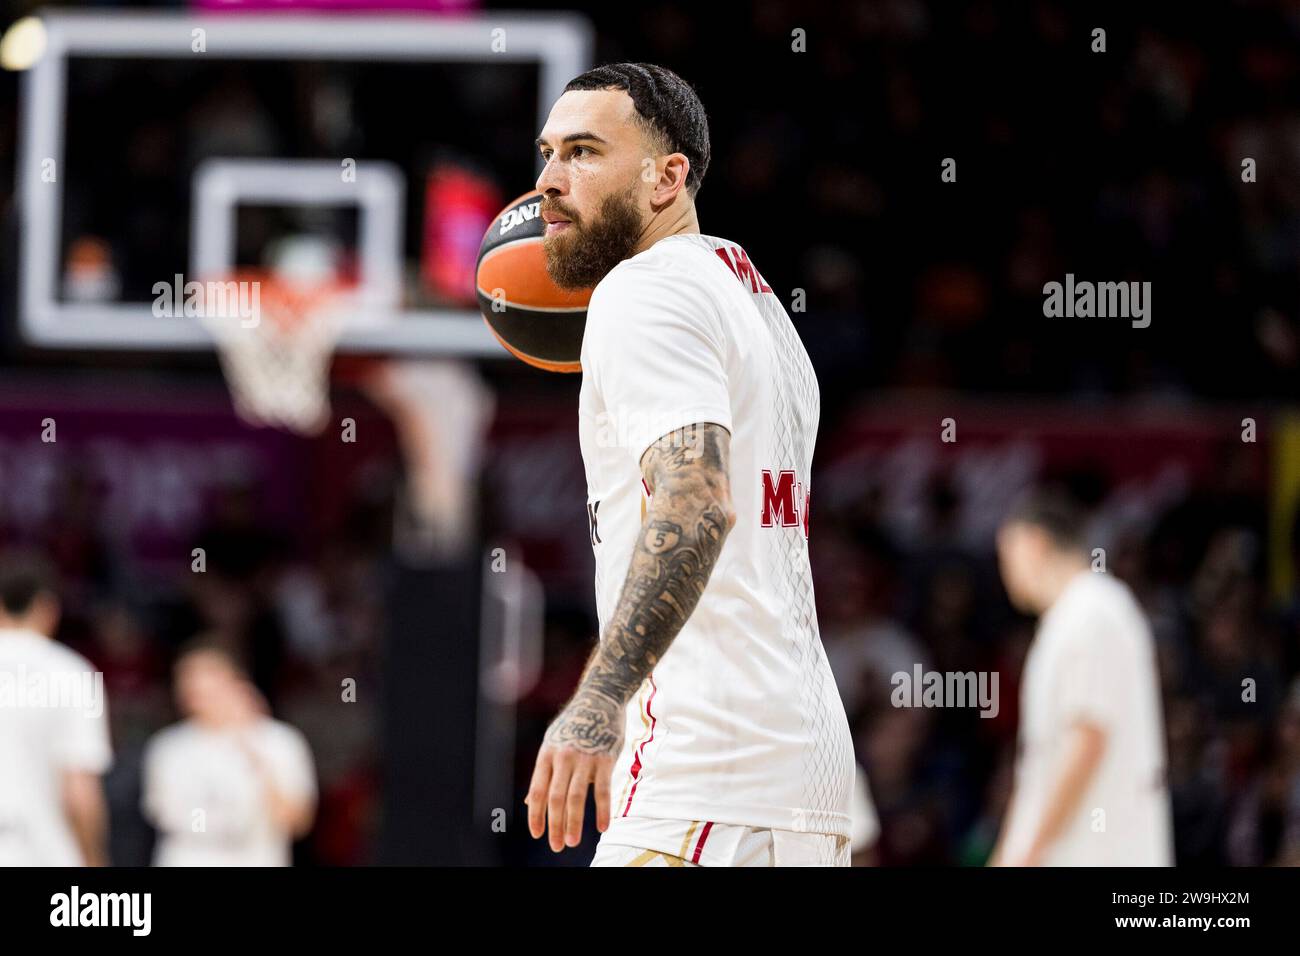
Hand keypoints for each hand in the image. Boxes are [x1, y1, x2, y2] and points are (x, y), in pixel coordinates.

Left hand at [526, 690, 623, 851]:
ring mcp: (584, 758)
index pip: (537, 791)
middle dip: (555, 825)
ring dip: (574, 823)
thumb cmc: (574, 724)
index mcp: (547, 755)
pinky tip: (602, 827)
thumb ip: (543, 773)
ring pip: (576, 797)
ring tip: (573, 842)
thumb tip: (527, 801)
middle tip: (558, 846)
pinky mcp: (604, 759)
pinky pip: (602, 790)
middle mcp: (563, 757)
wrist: (600, 698)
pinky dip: (602, 810)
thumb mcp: (553, 743)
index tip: (538, 834)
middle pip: (555, 798)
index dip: (535, 815)